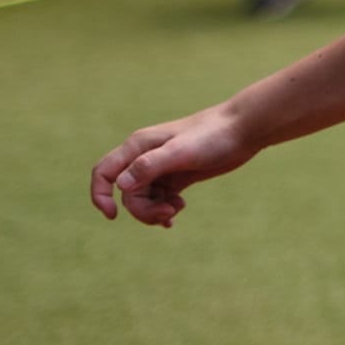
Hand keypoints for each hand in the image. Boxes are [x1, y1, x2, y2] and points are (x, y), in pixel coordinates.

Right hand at [89, 105, 259, 226]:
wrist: (244, 130)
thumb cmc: (213, 136)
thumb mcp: (181, 152)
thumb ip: (150, 166)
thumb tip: (121, 186)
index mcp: (138, 147)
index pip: (104, 173)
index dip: (100, 195)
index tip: (112, 215)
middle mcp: (145, 157)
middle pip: (127, 194)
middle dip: (142, 209)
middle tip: (169, 213)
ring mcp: (161, 168)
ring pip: (143, 199)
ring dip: (155, 211)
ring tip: (177, 208)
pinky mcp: (177, 176)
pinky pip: (159, 199)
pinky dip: (164, 210)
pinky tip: (175, 215)